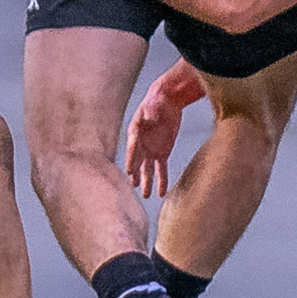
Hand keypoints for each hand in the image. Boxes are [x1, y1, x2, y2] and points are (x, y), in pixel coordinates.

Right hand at [125, 61, 206, 196]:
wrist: (166, 102)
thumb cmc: (156, 103)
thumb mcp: (150, 108)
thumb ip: (147, 116)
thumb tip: (143, 122)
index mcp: (135, 135)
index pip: (132, 149)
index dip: (131, 160)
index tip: (129, 171)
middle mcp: (141, 146)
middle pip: (137, 163)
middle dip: (135, 175)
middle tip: (132, 187)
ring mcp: (151, 151)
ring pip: (148, 171)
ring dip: (147, 183)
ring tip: (146, 196)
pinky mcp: (162, 153)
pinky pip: (162, 170)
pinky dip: (162, 181)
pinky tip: (162, 193)